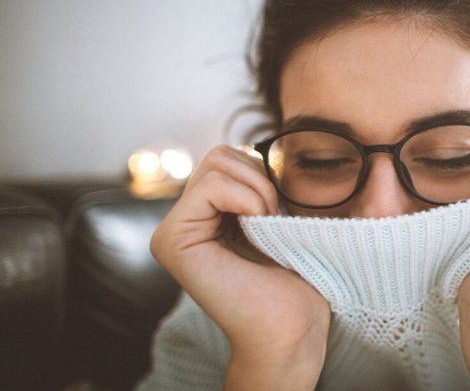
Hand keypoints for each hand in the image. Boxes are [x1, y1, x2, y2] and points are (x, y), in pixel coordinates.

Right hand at [150, 145, 329, 389]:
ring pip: (217, 162)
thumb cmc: (296, 277)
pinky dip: (247, 199)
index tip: (280, 214)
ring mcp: (171, 231)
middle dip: (261, 178)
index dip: (264, 175)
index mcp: (205, 215)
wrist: (293, 325)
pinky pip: (210, 185)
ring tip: (267, 227)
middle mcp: (182, 221)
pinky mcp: (170, 241)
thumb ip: (256, 183)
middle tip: (274, 219)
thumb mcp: (277, 217)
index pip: (229, 157)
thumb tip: (255, 146)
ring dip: (258, 190)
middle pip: (220, 154)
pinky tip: (257, 228)